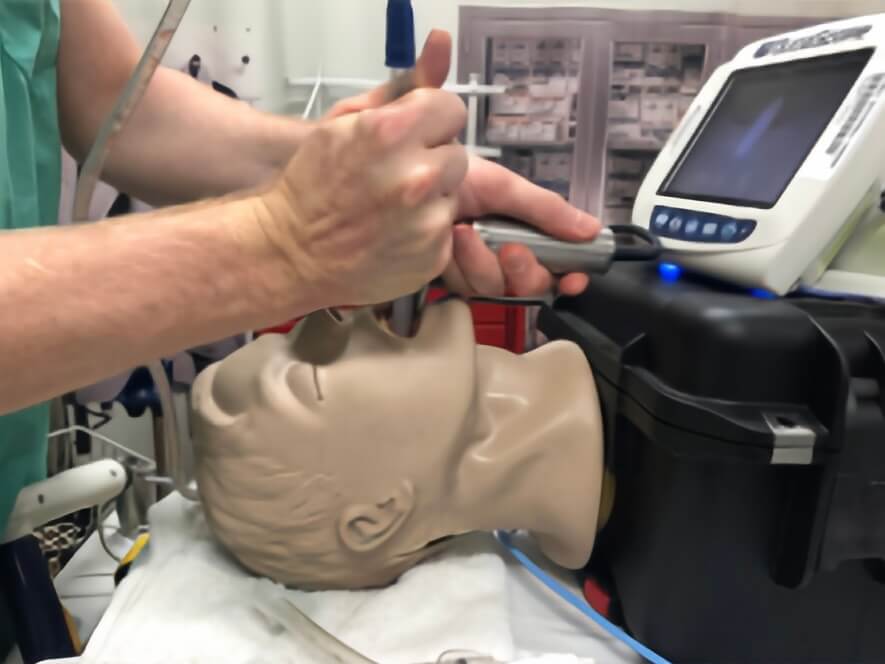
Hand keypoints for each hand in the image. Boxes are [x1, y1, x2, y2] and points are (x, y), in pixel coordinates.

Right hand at [258, 87, 468, 307]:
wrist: (291, 254)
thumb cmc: (311, 186)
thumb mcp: (342, 123)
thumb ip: (400, 87)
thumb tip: (442, 43)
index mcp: (391, 133)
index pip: (451, 109)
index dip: (431, 121)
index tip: (414, 135)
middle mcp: (416, 177)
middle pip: (456, 154)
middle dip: (431, 161)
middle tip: (395, 177)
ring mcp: (427, 221)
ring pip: (452, 194)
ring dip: (431, 198)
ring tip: (391, 209)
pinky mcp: (433, 254)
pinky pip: (445, 230)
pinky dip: (425, 232)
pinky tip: (393, 234)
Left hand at [444, 155, 598, 297]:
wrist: (417, 175)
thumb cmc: (462, 177)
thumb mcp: (507, 186)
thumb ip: (547, 210)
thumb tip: (591, 230)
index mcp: (528, 237)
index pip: (558, 269)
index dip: (570, 279)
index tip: (575, 279)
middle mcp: (506, 259)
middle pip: (530, 287)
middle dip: (524, 270)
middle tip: (511, 248)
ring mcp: (478, 272)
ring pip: (495, 289)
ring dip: (482, 261)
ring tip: (465, 230)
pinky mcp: (451, 279)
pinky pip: (464, 286)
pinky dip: (459, 263)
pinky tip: (451, 238)